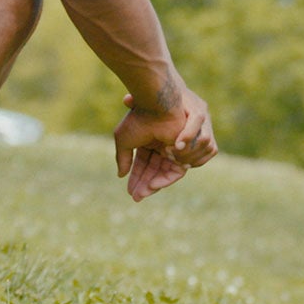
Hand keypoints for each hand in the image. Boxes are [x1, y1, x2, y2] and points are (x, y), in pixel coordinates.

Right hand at [112, 87, 217, 201]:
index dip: (135, 176)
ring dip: (152, 184)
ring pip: (163, 171)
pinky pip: (175, 170)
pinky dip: (164, 179)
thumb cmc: (139, 119)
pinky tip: (151, 186)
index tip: (129, 189)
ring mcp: (171, 147)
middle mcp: (161, 144)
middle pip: (153, 169)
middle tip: (135, 196)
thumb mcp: (124, 140)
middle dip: (144, 184)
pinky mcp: (182, 151)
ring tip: (141, 193)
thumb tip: (121, 175)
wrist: (157, 107)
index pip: (142, 163)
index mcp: (148, 139)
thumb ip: (123, 158)